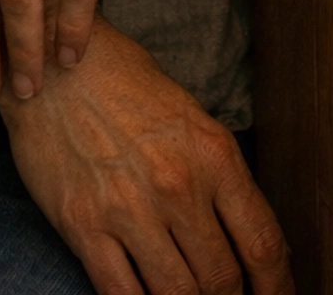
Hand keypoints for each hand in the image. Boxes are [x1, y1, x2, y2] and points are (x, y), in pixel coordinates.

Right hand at [4, 19, 292, 294]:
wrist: (55, 61)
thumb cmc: (125, 82)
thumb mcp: (189, 116)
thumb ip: (216, 172)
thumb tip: (240, 231)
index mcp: (213, 154)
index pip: (263, 244)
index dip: (277, 287)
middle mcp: (178, 186)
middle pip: (222, 281)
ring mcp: (130, 210)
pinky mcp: (83, 227)